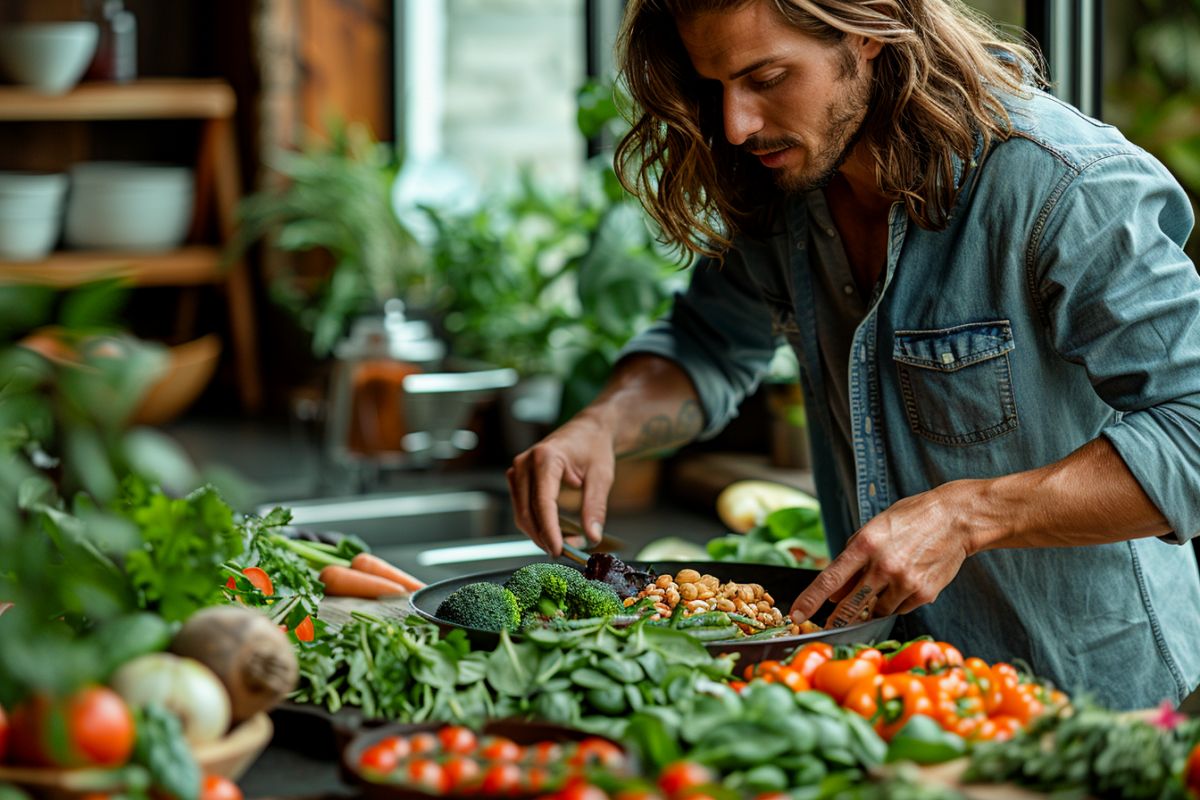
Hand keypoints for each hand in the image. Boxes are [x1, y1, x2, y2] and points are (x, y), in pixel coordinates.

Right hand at [507, 414, 614, 556]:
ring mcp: (518, 471)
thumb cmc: (594, 447)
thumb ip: (595, 507)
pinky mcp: (518, 479)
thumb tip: (592, 537)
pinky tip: (555, 533)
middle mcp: (525, 463)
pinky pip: (522, 509)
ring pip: (521, 514)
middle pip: (527, 512)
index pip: (542, 503)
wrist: (587, 431)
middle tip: (568, 554)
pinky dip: (536, 525)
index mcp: (545, 457)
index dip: (549, 530)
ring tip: (565, 544)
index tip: (560, 550)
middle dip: (545, 537)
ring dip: (540, 534)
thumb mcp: (601, 476)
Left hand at [789, 479, 988, 627]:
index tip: (795, 615)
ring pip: (877, 611)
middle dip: (837, 620)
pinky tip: (905, 582)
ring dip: (873, 606)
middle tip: (829, 627)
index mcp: (865, 544)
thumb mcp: (873, 530)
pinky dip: (896, 602)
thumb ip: (851, 562)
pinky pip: (900, 609)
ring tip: (886, 584)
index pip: (830, 579)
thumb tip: (833, 595)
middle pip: (851, 606)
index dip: (810, 600)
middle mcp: (883, 566)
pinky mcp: (924, 594)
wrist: (955, 518)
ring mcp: (905, 582)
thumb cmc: (909, 520)